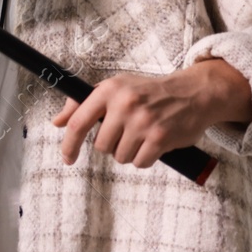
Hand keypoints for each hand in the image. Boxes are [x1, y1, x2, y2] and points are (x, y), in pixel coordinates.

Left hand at [52, 60, 251, 168]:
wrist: (193, 92)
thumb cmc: (149, 92)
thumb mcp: (115, 88)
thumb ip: (83, 104)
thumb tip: (57, 122)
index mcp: (109, 90)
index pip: (79, 122)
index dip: (69, 144)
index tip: (67, 158)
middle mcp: (124, 104)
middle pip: (101, 146)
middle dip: (112, 145)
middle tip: (128, 132)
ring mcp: (143, 121)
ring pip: (120, 156)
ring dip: (130, 152)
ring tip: (143, 135)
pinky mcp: (160, 137)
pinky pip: (140, 163)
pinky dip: (145, 159)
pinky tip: (154, 144)